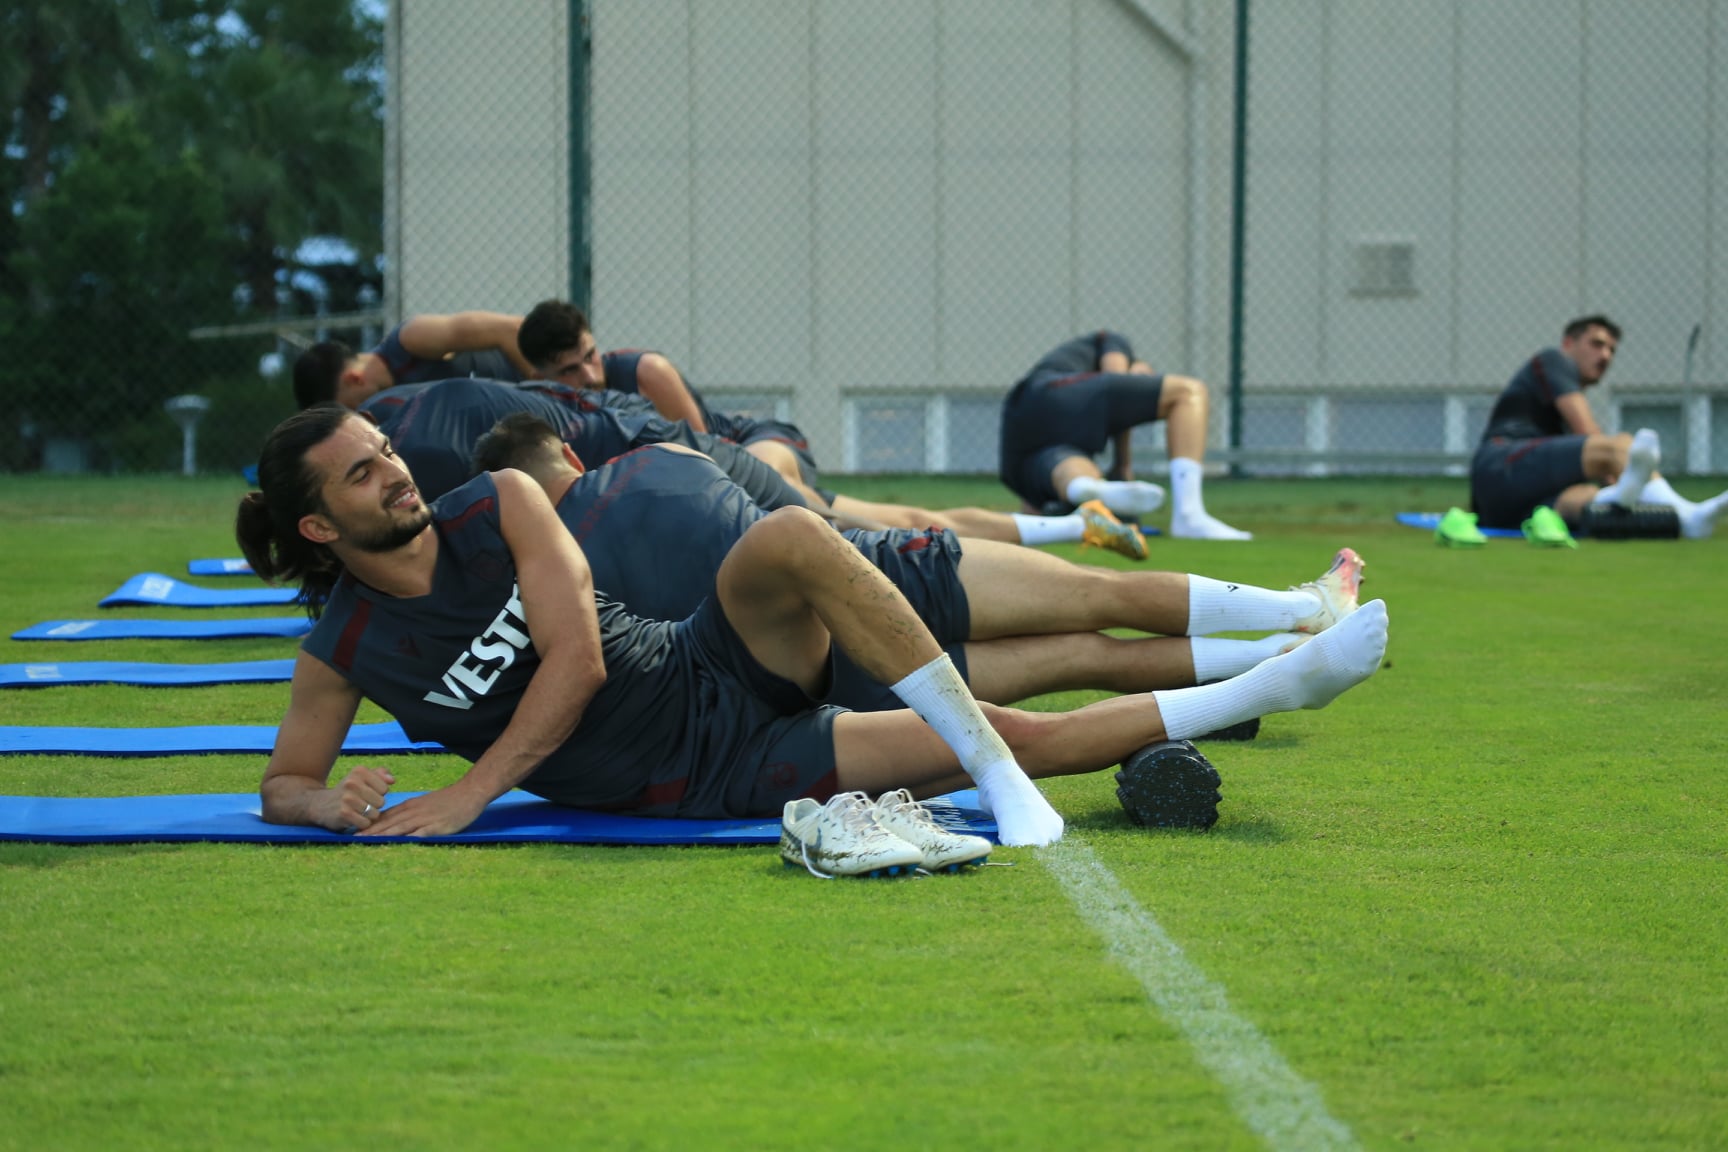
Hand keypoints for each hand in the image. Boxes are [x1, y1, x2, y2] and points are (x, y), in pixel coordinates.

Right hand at [333, 766, 394, 832]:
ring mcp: (347, 798)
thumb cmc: (348, 791)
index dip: (378, 793)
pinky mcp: (344, 813)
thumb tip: (392, 780)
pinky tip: (353, 819)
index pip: (385, 788)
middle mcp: (352, 782)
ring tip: (357, 811)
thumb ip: (380, 774)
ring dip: (368, 816)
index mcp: (359, 771)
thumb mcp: (362, 777)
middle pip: (381, 802)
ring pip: (375, 814)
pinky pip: (366, 823)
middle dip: (374, 806)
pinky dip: (362, 824)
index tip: (367, 793)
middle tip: (361, 804)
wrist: (320, 804)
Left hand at [357, 781, 490, 837]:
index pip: (385, 817)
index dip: (368, 825)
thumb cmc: (449, 800)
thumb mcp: (425, 803)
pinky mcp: (437, 826)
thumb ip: (410, 812)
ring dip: (381, 835)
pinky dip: (407, 839)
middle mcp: (413, 812)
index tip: (353, 832)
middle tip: (352, 839)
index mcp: (410, 806)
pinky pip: (420, 834)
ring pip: (399, 828)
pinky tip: (398, 845)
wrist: (469, 792)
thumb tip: (395, 822)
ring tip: (366, 842)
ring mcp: (424, 819)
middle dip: (369, 832)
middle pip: (387, 823)